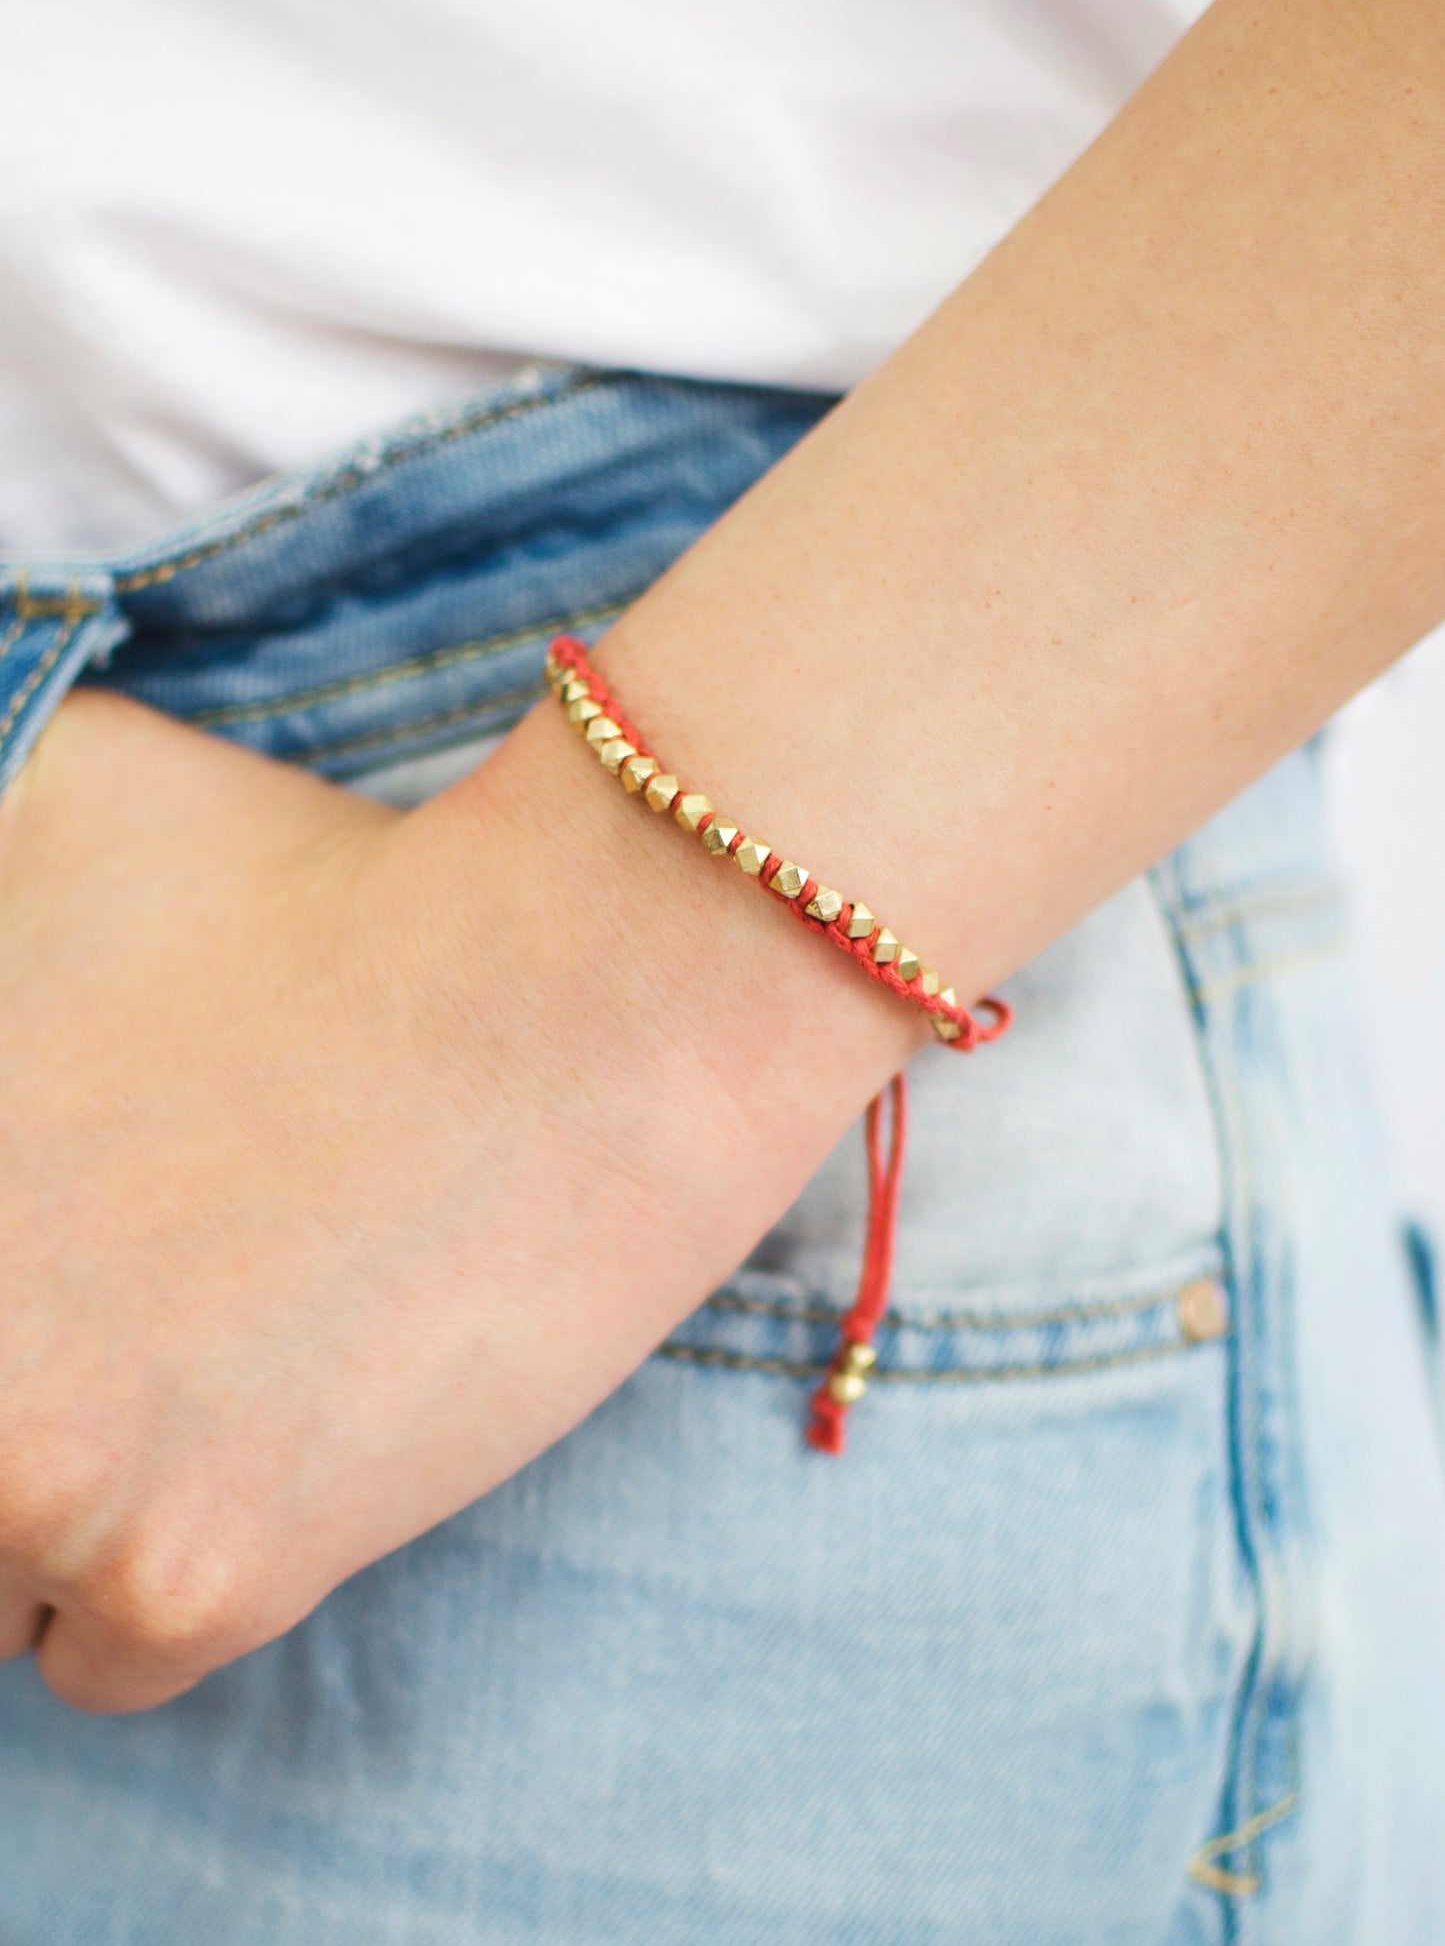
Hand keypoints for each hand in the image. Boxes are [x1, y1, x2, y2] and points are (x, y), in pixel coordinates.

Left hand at [0, 688, 899, 1713]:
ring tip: (204, 1363)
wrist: (577, 993)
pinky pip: (102, 1657)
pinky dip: (173, 1579)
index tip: (64, 1280)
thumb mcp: (52, 803)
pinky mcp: (190, 1577)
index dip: (1, 1291)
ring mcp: (34, 1479)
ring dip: (68, 1503)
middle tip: (123, 1314)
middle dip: (21, 1391)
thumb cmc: (326, 879)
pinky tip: (274, 1439)